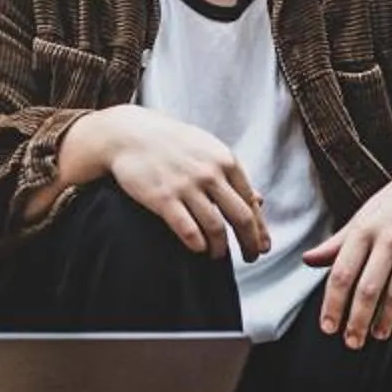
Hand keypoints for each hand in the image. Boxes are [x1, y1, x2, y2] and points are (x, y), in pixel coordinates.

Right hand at [72, 105, 267, 259]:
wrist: (129, 133)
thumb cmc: (172, 142)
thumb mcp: (208, 149)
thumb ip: (232, 175)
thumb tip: (259, 200)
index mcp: (226, 160)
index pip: (250, 202)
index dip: (259, 229)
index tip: (262, 246)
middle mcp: (210, 173)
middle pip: (241, 217)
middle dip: (249, 243)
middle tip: (251, 257)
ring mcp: (187, 186)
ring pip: (216, 228)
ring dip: (220, 248)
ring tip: (217, 255)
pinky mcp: (163, 198)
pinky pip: (188, 230)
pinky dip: (197, 245)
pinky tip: (198, 248)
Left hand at [306, 152, 391, 345]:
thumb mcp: (365, 215)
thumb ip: (338, 242)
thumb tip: (308, 260)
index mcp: (364, 229)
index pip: (342, 273)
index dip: (333, 304)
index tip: (328, 327)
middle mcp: (388, 238)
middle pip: (367, 288)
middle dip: (357, 320)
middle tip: (352, 342)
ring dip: (385, 320)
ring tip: (378, 336)